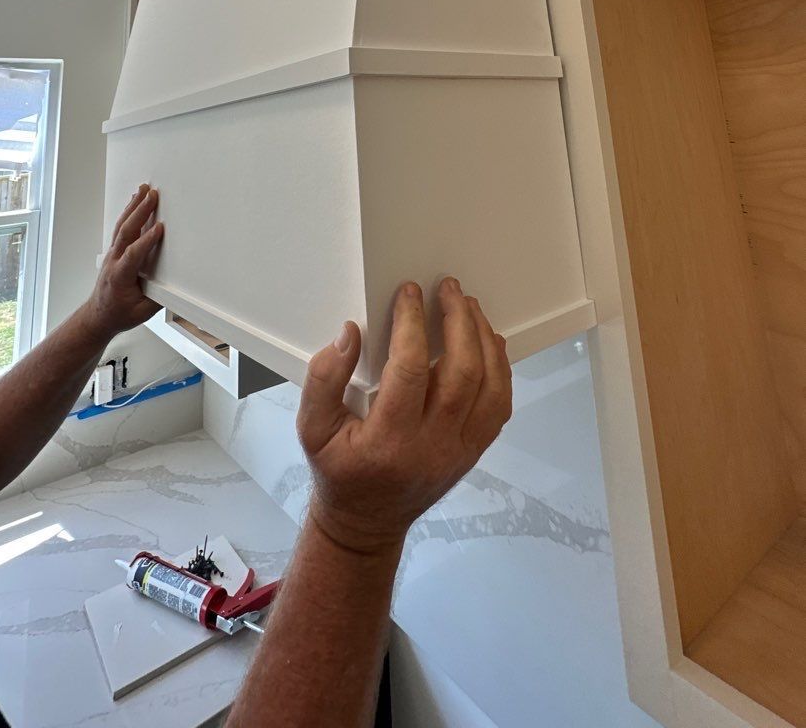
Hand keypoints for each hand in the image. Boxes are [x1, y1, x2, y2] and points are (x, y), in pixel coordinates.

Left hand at [83, 184, 163, 342]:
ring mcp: (112, 255)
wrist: (97, 316)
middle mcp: (113, 261)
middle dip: (140, 212)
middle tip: (152, 195)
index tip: (160, 228)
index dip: (146, 240)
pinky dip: (128, 213)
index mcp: (120, 276)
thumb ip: (160, 297)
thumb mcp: (142, 312)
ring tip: (143, 190)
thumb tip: (179, 284)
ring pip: (122, 226)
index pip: (133, 254)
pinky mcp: (114, 251)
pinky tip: (134, 202)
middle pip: (126, 232)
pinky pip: (120, 228)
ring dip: (133, 206)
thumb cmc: (118, 314)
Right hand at [298, 277, 511, 556]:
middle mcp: (432, 446)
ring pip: (490, 387)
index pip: (410, 370)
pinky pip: (500, 405)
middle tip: (448, 289)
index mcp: (389, 441)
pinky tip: (488, 341)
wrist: (367, 523)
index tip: (409, 292)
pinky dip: (500, 368)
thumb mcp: (311, 428)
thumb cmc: (339, 471)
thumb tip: (350, 333)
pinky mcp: (474, 451)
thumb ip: (324, 379)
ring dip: (483, 338)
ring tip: (469, 306)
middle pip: (463, 374)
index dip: (412, 324)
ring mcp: (459, 451)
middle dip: (459, 322)